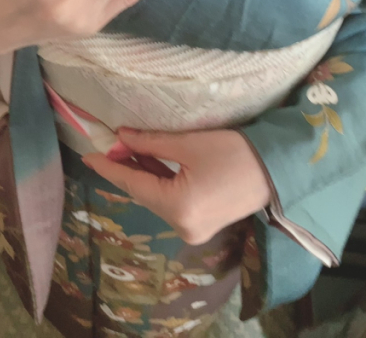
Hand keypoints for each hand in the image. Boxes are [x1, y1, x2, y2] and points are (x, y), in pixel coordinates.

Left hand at [84, 129, 270, 244]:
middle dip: (126, 168)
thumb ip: (151, 143)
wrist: (278, 169)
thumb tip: (121, 137)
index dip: (109, 167)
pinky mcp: (203, 223)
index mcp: (177, 208)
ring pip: (157, 198)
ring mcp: (193, 229)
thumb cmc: (235, 152)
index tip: (88, 155)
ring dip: (142, 175)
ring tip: (125, 149)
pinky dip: (159, 183)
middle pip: (144, 194)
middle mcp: (182, 226)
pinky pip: (171, 202)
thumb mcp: (189, 143)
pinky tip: (148, 164)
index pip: (132, 185)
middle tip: (109, 144)